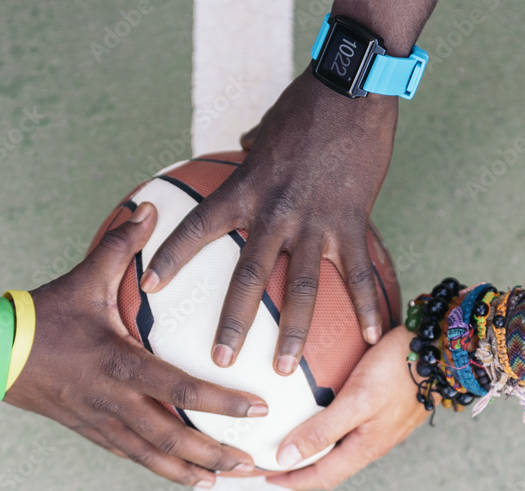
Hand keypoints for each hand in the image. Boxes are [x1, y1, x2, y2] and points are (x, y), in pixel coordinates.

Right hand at [4, 203, 266, 486]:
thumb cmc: (42, 314)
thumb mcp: (84, 278)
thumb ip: (120, 245)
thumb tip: (149, 207)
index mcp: (117, 364)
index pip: (180, 389)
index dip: (222, 402)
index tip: (257, 406)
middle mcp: (112, 401)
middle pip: (172, 438)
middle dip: (215, 453)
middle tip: (252, 460)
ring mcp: (99, 422)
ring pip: (151, 457)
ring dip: (190, 471)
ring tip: (225, 479)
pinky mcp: (89, 431)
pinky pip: (131, 455)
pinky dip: (160, 468)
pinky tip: (183, 475)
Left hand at [141, 70, 398, 375]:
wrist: (352, 87)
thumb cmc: (305, 104)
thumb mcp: (266, 129)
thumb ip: (250, 151)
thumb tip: (240, 147)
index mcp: (246, 188)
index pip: (199, 226)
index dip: (172, 256)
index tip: (149, 285)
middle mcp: (275, 211)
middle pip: (248, 276)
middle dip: (233, 322)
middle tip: (219, 361)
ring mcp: (316, 220)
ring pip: (302, 287)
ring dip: (294, 333)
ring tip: (285, 369)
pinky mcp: (353, 221)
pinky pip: (359, 272)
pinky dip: (368, 304)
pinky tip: (374, 335)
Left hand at [266, 326, 428, 489]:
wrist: (443, 349)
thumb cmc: (399, 370)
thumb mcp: (356, 400)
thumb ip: (322, 431)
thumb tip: (285, 459)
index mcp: (365, 447)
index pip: (322, 476)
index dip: (293, 480)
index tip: (267, 477)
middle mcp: (374, 441)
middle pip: (331, 465)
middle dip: (302, 468)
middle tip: (274, 460)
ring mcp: (382, 425)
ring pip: (343, 447)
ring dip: (317, 448)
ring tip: (293, 438)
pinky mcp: (387, 407)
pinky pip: (353, 426)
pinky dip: (331, 427)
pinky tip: (323, 409)